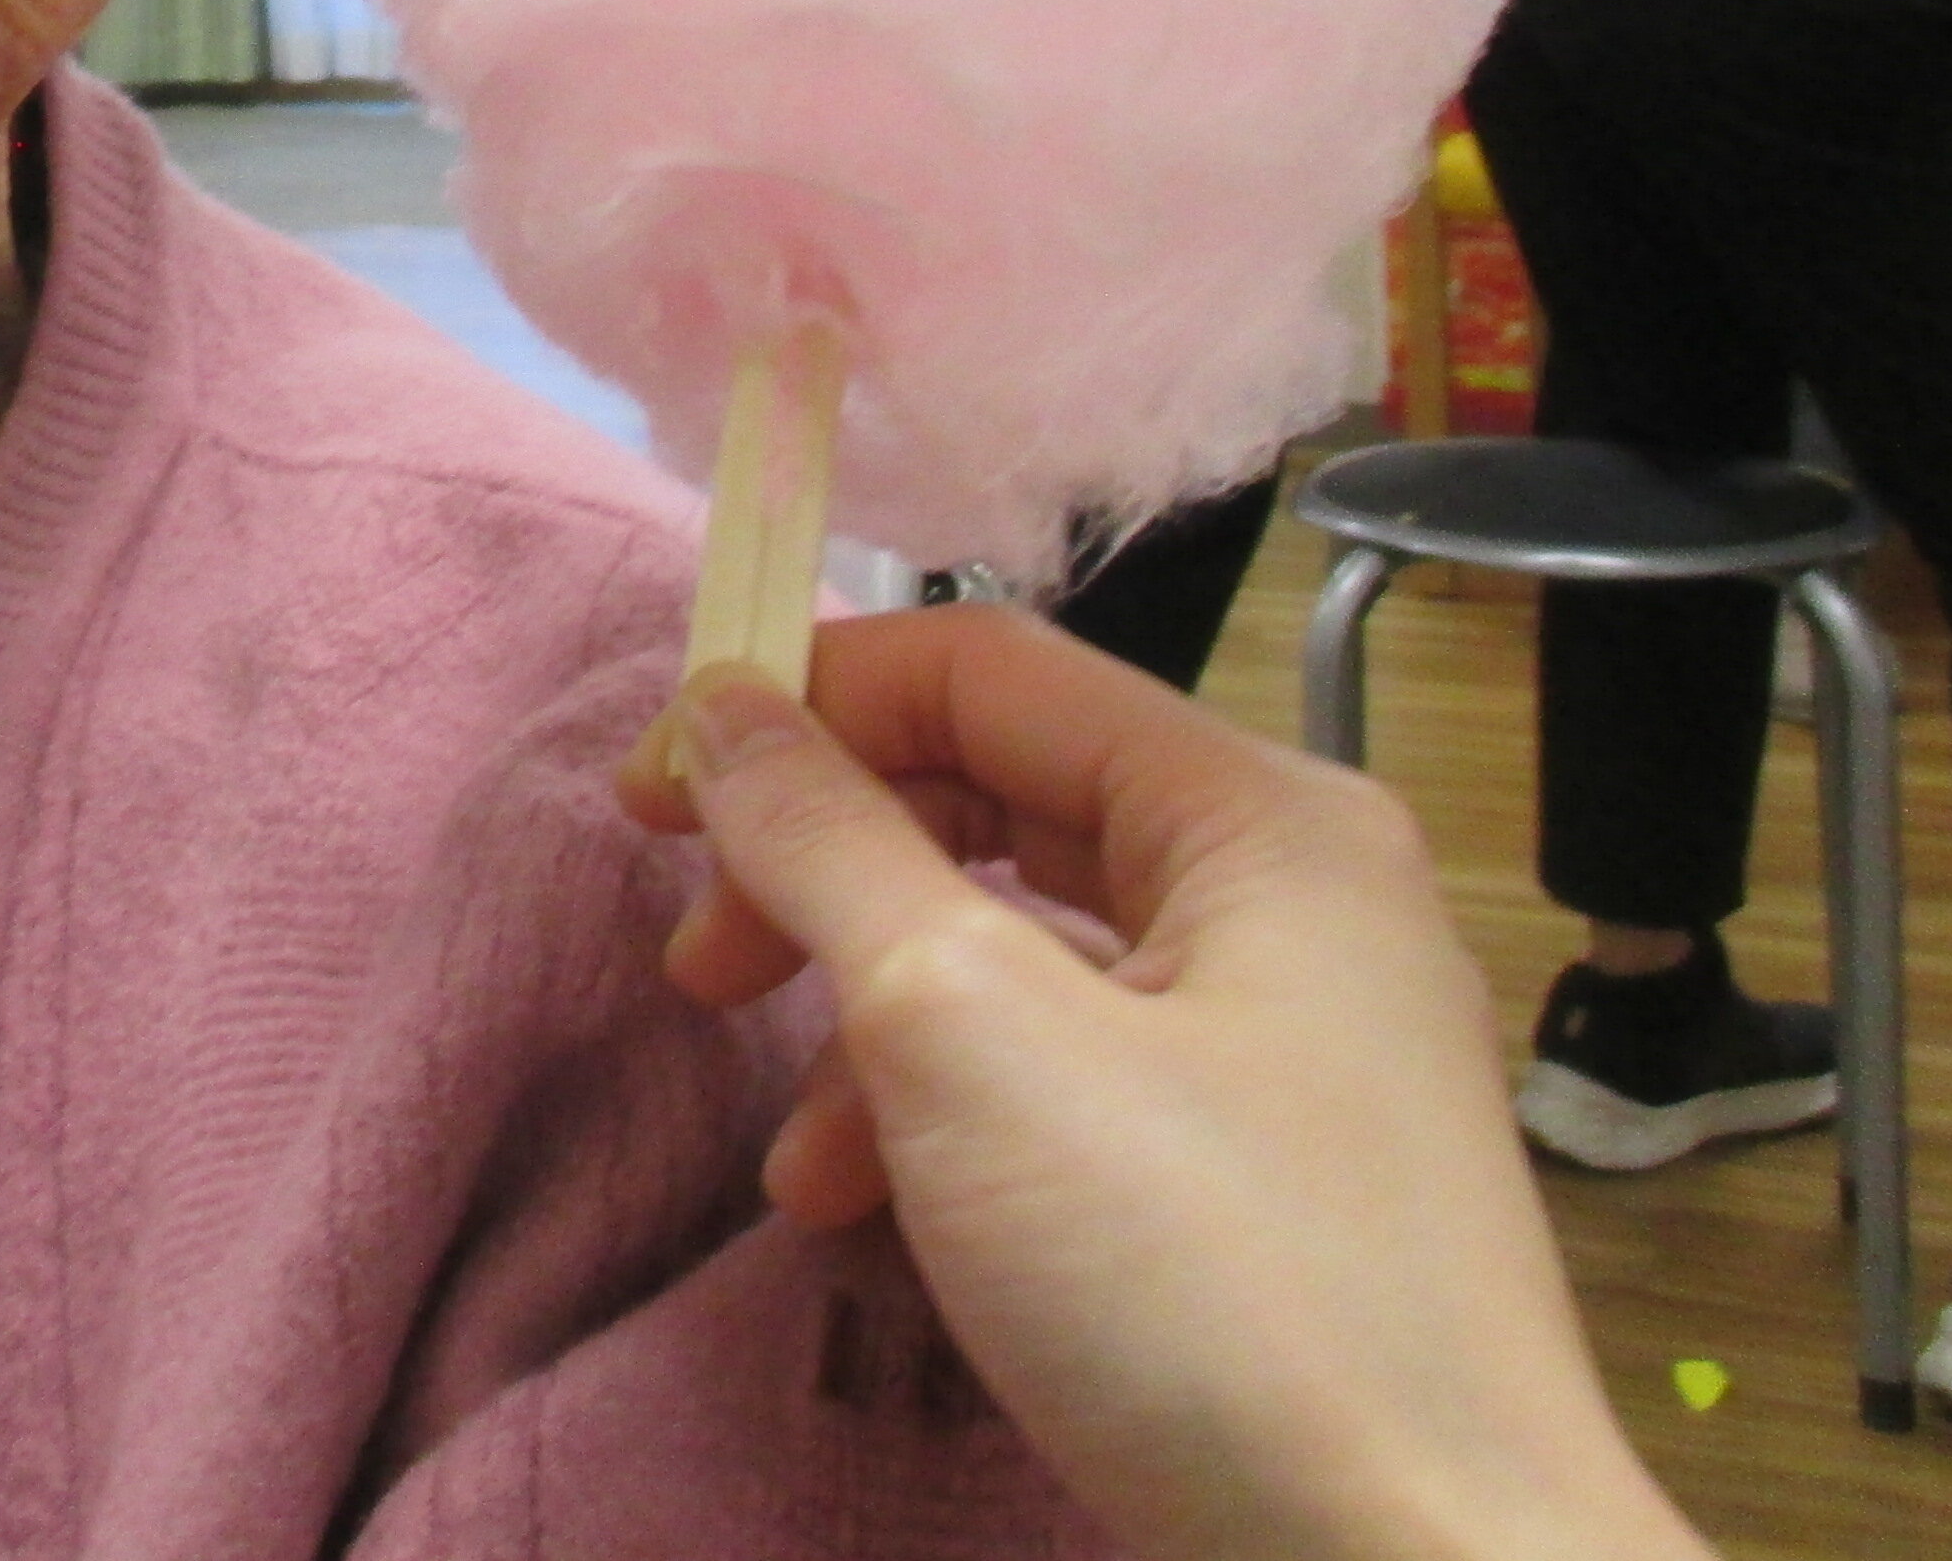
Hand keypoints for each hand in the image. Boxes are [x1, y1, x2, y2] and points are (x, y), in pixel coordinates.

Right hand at [617, 608, 1705, 1560]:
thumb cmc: (1209, 1284)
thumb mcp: (969, 1033)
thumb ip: (829, 843)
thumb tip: (724, 706)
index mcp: (1262, 814)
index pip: (986, 667)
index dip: (802, 703)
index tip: (647, 798)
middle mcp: (1301, 897)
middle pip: (1004, 799)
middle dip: (828, 873)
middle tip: (700, 965)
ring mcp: (1304, 1044)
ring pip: (1031, 953)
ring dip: (875, 1019)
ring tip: (793, 1152)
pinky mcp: (1283, 1178)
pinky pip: (1084, 1076)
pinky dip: (958, 1119)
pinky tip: (875, 1218)